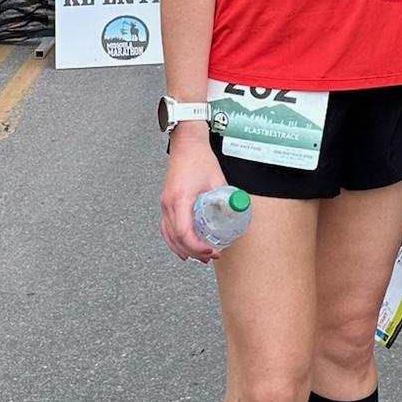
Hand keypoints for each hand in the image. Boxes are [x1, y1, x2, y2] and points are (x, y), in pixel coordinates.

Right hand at [160, 127, 227, 262]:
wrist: (186, 144)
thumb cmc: (199, 158)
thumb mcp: (217, 180)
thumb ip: (226, 197)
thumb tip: (236, 212)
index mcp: (180, 199)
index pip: (185, 233)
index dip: (198, 247)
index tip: (212, 251)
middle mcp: (169, 204)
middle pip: (176, 239)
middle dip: (194, 252)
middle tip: (210, 257)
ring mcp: (165, 204)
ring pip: (169, 236)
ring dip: (183, 249)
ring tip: (199, 257)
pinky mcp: (166, 202)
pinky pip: (166, 228)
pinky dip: (174, 240)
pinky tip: (182, 247)